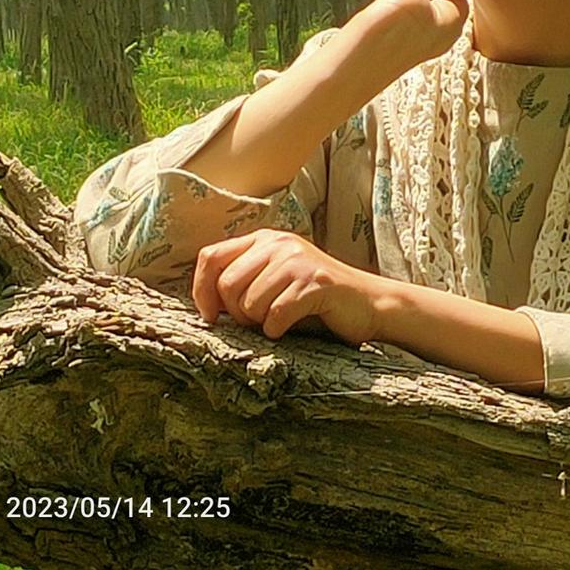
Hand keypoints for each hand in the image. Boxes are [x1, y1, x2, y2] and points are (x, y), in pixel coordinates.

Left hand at [192, 228, 380, 345]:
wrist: (367, 303)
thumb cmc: (314, 298)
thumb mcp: (275, 277)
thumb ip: (244, 278)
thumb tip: (204, 302)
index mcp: (265, 239)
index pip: (210, 256)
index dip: (201, 290)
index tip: (211, 316)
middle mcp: (279, 244)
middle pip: (227, 285)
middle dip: (237, 313)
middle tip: (259, 320)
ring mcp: (299, 261)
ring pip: (250, 303)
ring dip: (261, 322)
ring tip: (282, 319)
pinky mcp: (316, 283)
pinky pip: (276, 316)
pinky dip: (279, 330)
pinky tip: (293, 325)